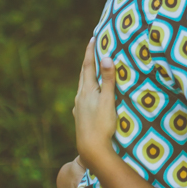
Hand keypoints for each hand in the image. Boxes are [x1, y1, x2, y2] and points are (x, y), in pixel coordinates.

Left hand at [73, 38, 117, 169]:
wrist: (91, 149)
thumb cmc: (102, 124)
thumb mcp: (108, 100)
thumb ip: (109, 80)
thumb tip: (107, 57)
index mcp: (86, 90)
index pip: (88, 66)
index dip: (90, 51)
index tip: (93, 38)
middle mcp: (79, 97)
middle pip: (83, 74)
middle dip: (87, 61)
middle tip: (92, 49)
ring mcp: (78, 108)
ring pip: (81, 87)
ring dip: (86, 76)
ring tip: (91, 70)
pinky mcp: (79, 117)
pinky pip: (82, 98)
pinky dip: (86, 90)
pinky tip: (87, 97)